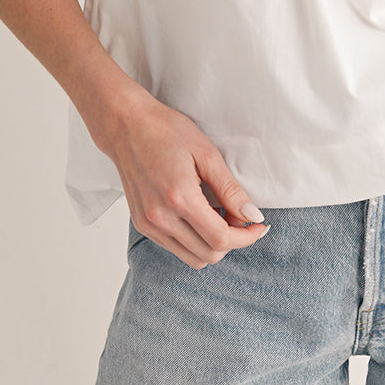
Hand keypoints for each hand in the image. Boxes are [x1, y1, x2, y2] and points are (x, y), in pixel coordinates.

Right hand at [92, 81, 271, 267]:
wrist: (126, 126)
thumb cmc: (166, 131)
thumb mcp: (207, 153)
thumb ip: (230, 189)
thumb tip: (253, 216)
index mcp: (179, 198)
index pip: (220, 239)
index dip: (246, 238)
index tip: (259, 226)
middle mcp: (160, 218)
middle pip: (208, 255)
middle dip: (232, 241)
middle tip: (239, 216)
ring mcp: (148, 224)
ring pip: (192, 258)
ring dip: (213, 243)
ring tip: (218, 213)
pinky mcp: (142, 225)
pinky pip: (176, 247)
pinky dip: (194, 239)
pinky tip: (199, 214)